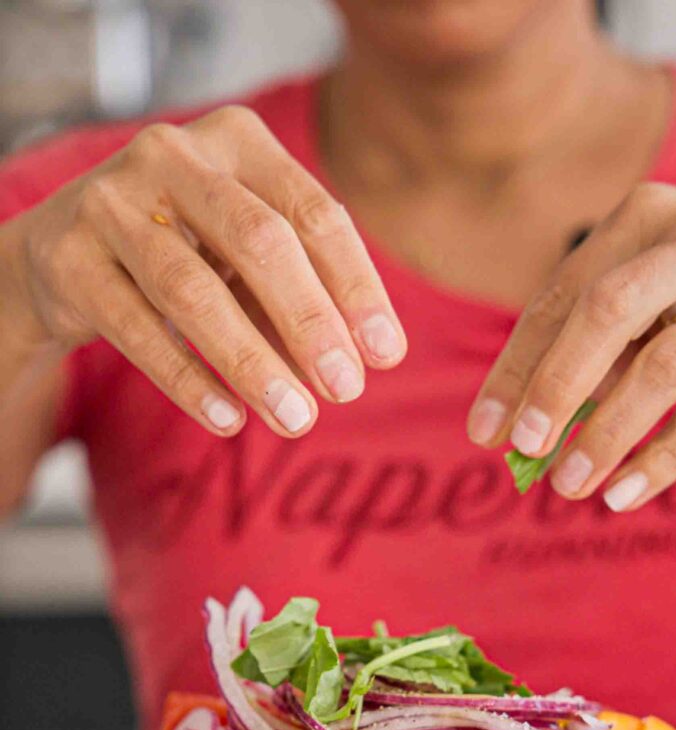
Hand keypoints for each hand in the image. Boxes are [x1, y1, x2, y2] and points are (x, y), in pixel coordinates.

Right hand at [9, 106, 405, 436]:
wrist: (66, 251)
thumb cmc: (186, 250)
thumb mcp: (247, 255)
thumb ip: (303, 291)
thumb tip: (369, 355)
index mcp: (237, 141)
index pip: (313, 213)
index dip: (356, 286)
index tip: (386, 354)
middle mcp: (173, 155)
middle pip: (258, 242)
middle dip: (310, 321)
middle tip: (347, 389)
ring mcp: (111, 201)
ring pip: (193, 290)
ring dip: (252, 363)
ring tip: (296, 418)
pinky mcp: (68, 258)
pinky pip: (136, 329)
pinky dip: (188, 380)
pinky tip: (228, 419)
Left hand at [467, 183, 675, 509]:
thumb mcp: (657, 277)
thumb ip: (601, 335)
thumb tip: (534, 422)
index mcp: (645, 217)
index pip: (560, 295)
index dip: (515, 367)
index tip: (483, 429)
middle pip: (606, 313)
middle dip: (555, 386)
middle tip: (523, 448)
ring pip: (660, 368)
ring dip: (605, 434)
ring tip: (567, 486)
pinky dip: (661, 459)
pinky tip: (622, 495)